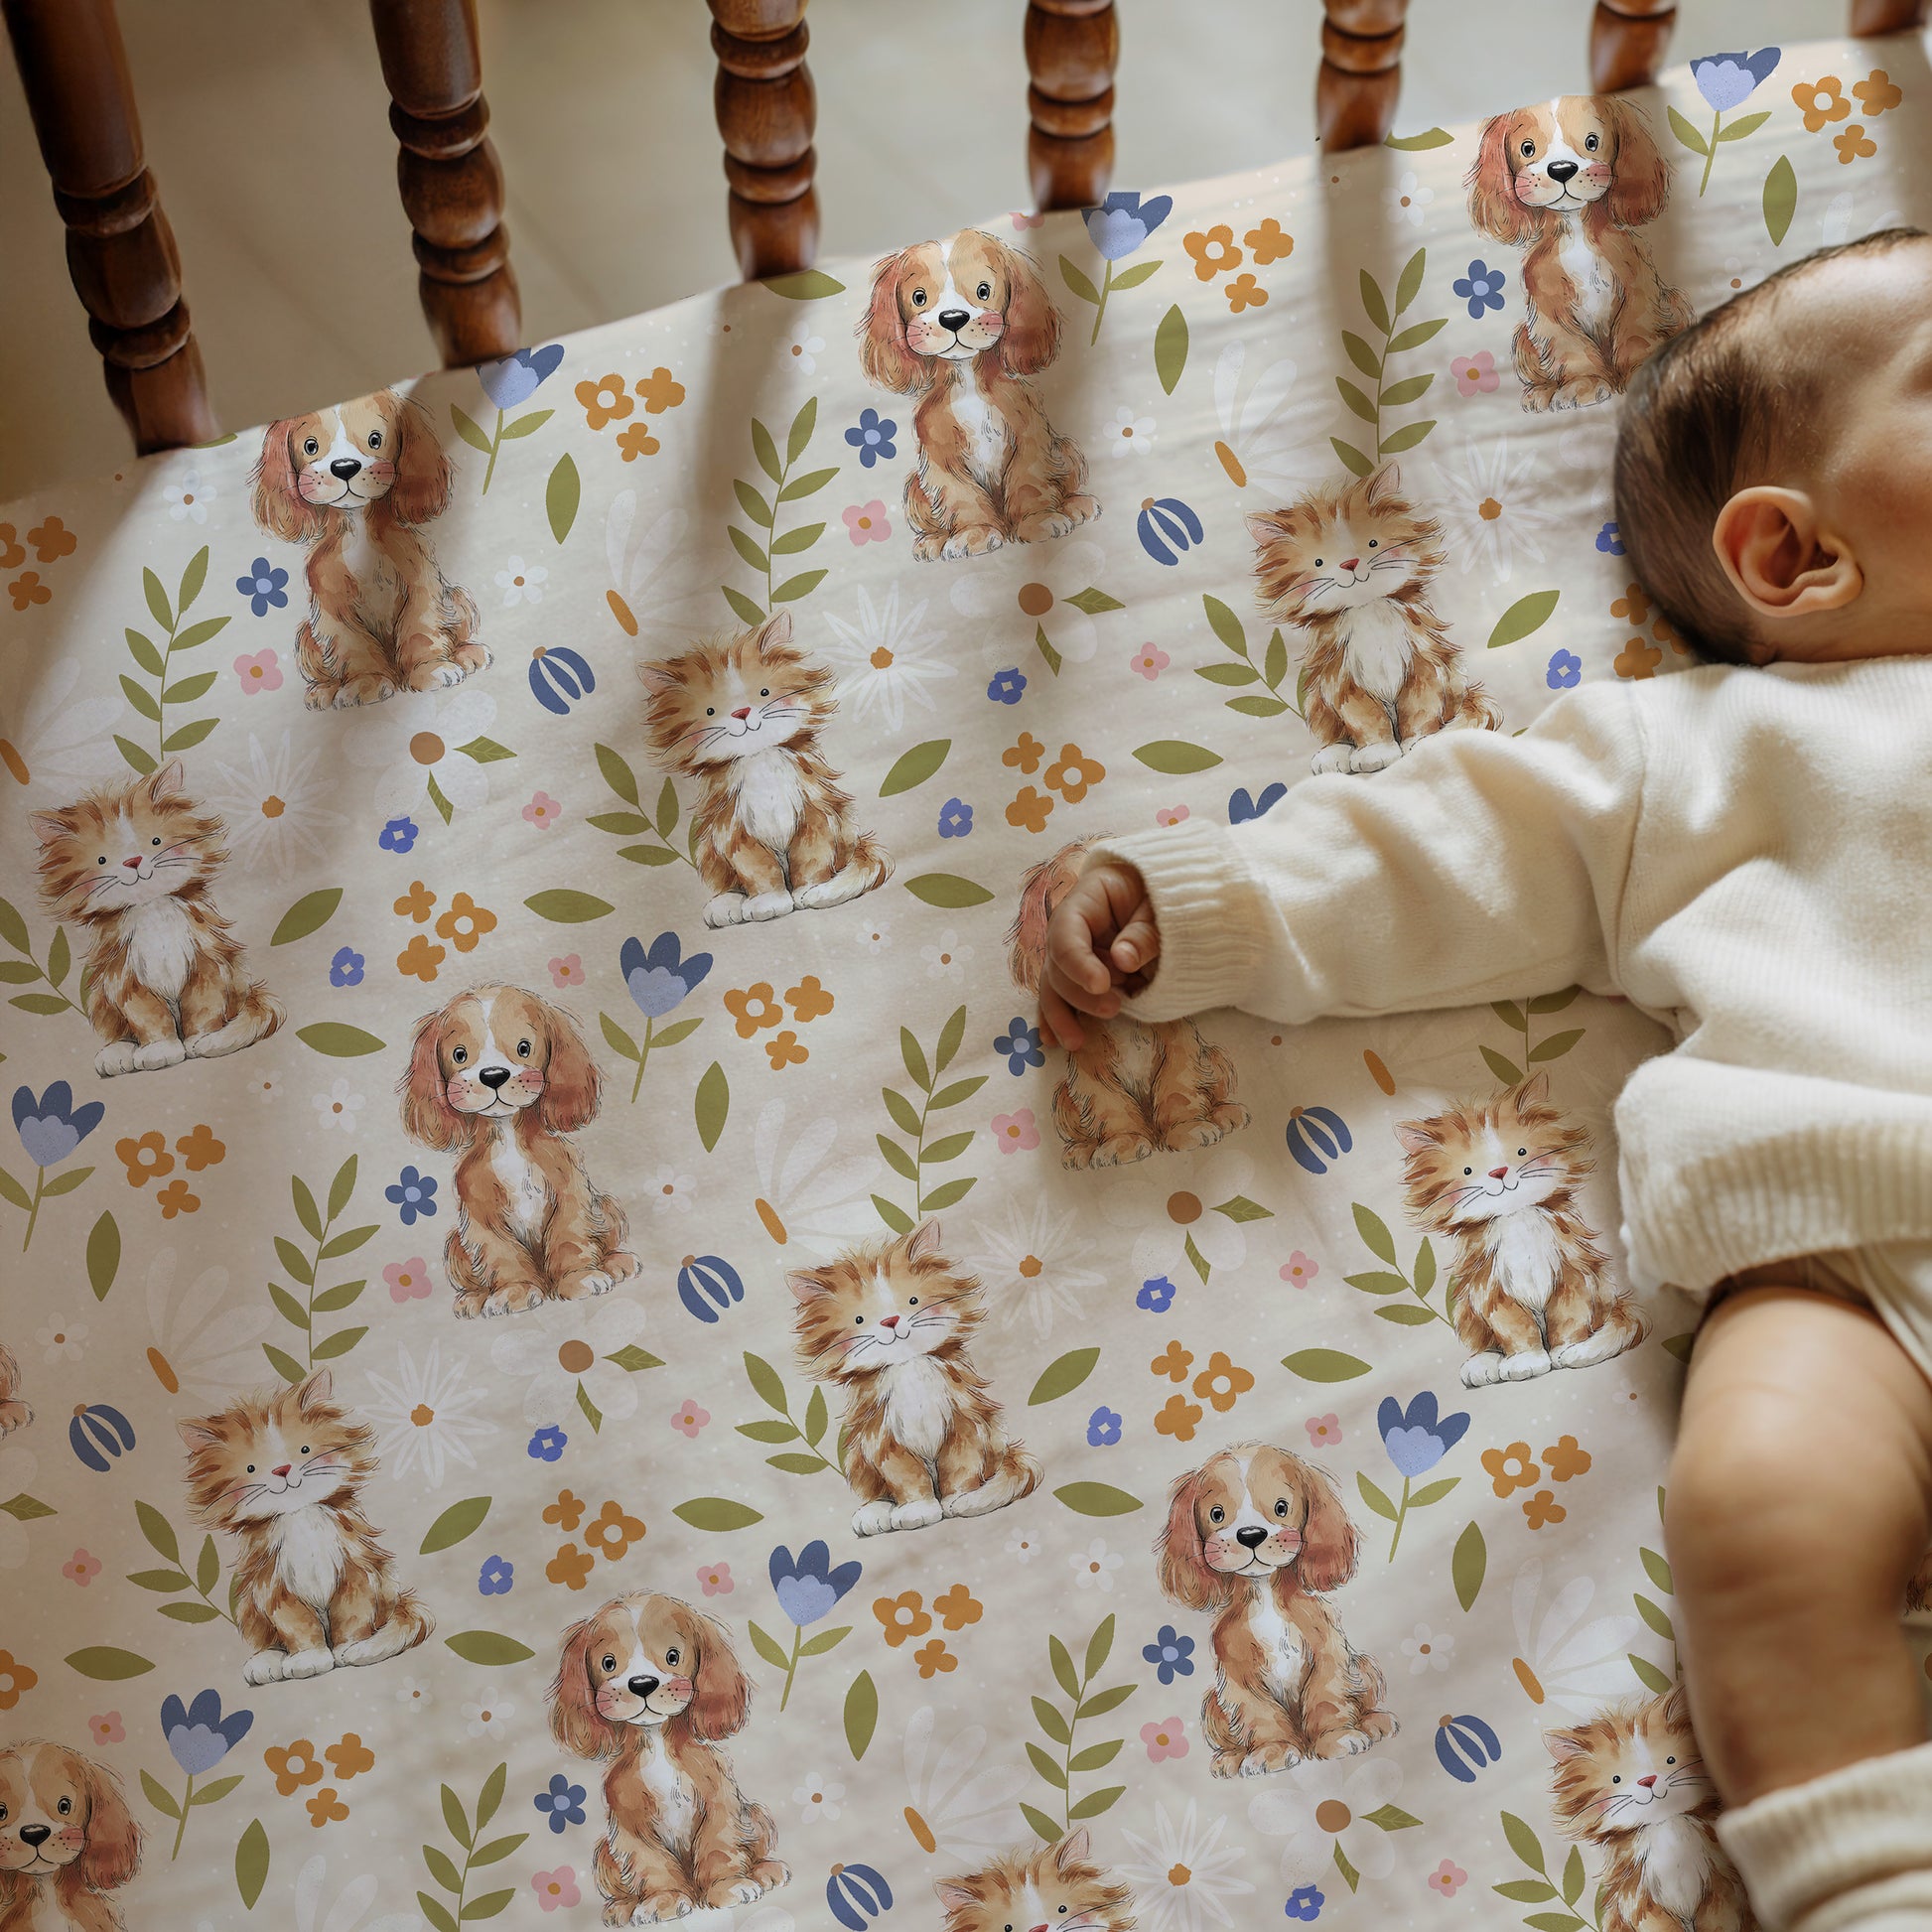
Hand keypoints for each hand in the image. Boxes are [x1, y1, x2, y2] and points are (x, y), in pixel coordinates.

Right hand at [1038, 859, 1159, 1049]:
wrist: (1170, 902)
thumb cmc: (1165, 898)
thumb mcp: (1161, 909)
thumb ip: (1144, 933)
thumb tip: (1123, 960)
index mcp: (1087, 900)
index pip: (1067, 932)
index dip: (1079, 961)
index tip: (1101, 984)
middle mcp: (1072, 928)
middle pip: (1058, 964)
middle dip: (1080, 992)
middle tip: (1113, 1008)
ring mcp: (1075, 953)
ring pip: (1055, 986)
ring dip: (1063, 1015)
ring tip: (1076, 1042)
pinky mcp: (1083, 976)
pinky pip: (1065, 997)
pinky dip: (1061, 1018)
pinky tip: (1053, 1040)